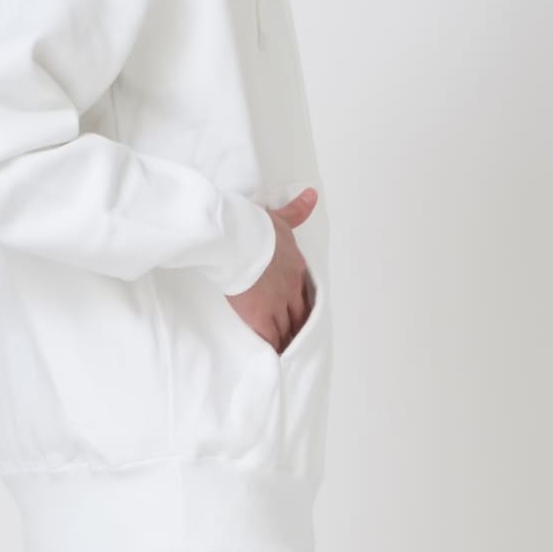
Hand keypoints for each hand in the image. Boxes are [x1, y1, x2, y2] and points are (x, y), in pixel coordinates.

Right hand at [225, 186, 317, 352]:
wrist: (239, 240)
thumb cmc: (256, 228)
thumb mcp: (281, 218)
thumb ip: (298, 210)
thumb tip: (312, 194)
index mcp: (296, 268)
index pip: (305, 292)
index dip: (303, 304)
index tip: (303, 313)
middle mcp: (291, 289)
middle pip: (300, 315)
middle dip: (300, 327)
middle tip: (300, 340)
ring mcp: (277, 304)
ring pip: (289, 328)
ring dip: (289, 340)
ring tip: (289, 352)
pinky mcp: (260, 317)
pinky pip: (272, 337)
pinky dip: (275, 347)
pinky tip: (275, 357)